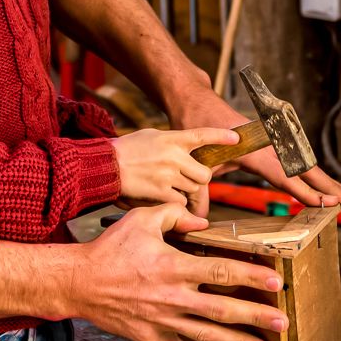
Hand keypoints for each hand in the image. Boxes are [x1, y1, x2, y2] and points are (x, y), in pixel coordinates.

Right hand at [65, 205, 285, 340]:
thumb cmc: (110, 248)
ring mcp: (163, 320)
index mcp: (174, 265)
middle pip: (223, 308)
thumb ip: (174, 216)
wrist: (78, 282)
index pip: (221, 271)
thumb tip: (202, 222)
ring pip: (207, 334)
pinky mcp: (151, 337)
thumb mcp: (141, 219)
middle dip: (256, 316)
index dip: (250, 276)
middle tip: (283, 322)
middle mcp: (173, 296)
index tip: (274, 282)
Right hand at [111, 126, 235, 211]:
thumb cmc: (125, 150)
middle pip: (205, 173)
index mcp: (171, 138)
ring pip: (194, 189)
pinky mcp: (160, 192)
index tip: (236, 138)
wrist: (104, 165)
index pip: (202, 135)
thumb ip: (172, 143)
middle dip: (201, 180)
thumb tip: (187, 149)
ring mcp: (168, 174)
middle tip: (190, 181)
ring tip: (170, 189)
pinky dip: (177, 205)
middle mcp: (173, 156)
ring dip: (187, 193)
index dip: (221, 136)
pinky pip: (181, 202)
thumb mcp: (151, 136)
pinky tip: (166, 200)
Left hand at [164, 84, 340, 206]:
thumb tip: (197, 217)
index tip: (325, 204)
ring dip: (329, 183)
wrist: (197, 104)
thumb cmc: (196, 131)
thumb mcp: (197, 161)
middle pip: (306, 170)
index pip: (285, 177)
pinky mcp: (272, 144)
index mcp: (253, 152)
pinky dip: (315, 175)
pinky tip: (329, 186)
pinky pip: (298, 162)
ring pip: (306, 166)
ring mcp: (273, 144)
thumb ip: (199, 190)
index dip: (305, 192)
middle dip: (329, 188)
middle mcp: (269, 146)